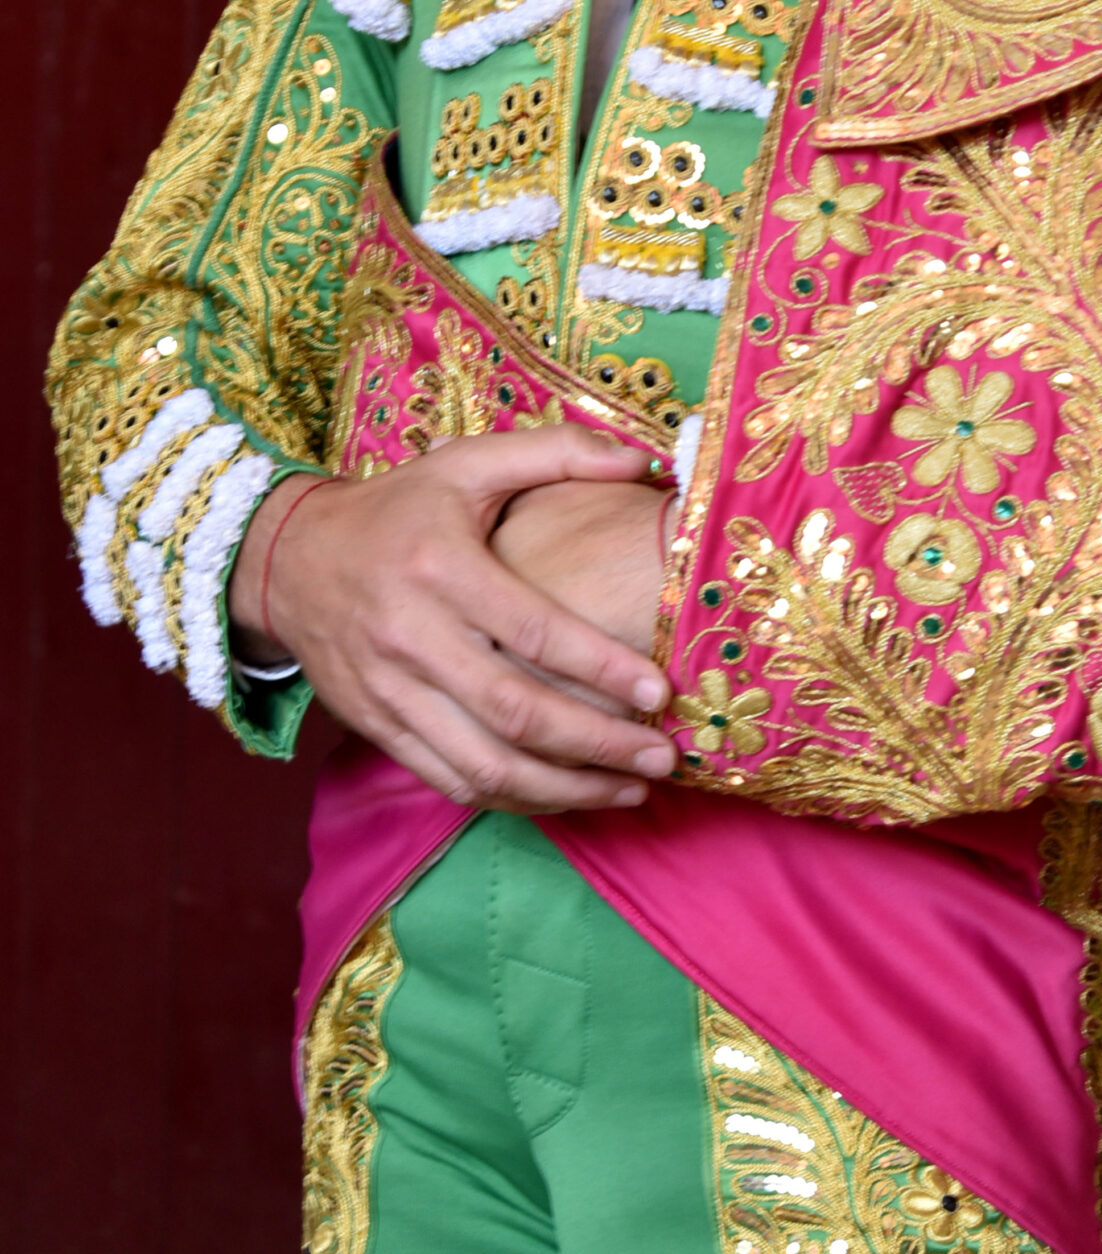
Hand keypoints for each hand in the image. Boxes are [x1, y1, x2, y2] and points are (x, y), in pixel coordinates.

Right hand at [227, 426, 676, 814]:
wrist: (289, 559)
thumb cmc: (397, 507)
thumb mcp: (467, 461)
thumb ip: (556, 453)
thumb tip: (642, 459)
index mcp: (442, 568)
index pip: (532, 630)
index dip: (599, 666)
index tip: (658, 693)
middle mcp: (412, 636)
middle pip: (514, 711)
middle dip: (597, 744)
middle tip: (660, 759)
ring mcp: (389, 691)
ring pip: (484, 765)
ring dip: (564, 789)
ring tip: (629, 792)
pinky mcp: (376, 727)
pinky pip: (450, 781)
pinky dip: (512, 800)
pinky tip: (565, 796)